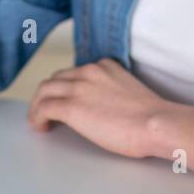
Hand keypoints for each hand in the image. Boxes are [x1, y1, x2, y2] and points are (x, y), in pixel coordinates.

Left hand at [26, 58, 172, 158]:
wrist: (156, 123)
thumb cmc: (151, 117)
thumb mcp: (129, 91)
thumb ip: (112, 90)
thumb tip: (103, 108)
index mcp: (104, 66)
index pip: (74, 72)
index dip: (65, 87)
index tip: (63, 98)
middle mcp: (88, 71)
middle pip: (55, 79)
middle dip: (48, 94)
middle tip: (46, 110)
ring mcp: (78, 87)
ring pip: (44, 90)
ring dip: (38, 105)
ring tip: (39, 120)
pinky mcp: (71, 106)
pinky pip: (43, 108)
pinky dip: (37, 116)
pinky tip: (41, 127)